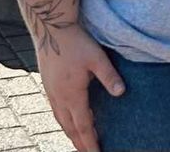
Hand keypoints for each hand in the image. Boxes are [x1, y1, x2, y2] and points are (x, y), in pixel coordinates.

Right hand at [35, 24, 124, 151]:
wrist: (51, 28)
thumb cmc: (75, 42)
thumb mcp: (96, 57)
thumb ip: (109, 76)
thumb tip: (121, 93)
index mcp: (72, 95)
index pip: (83, 126)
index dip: (90, 142)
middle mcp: (59, 98)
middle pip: (70, 128)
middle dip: (79, 142)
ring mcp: (51, 92)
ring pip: (61, 120)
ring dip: (70, 133)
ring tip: (78, 141)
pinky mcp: (47, 84)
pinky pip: (55, 110)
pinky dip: (63, 120)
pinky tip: (67, 117)